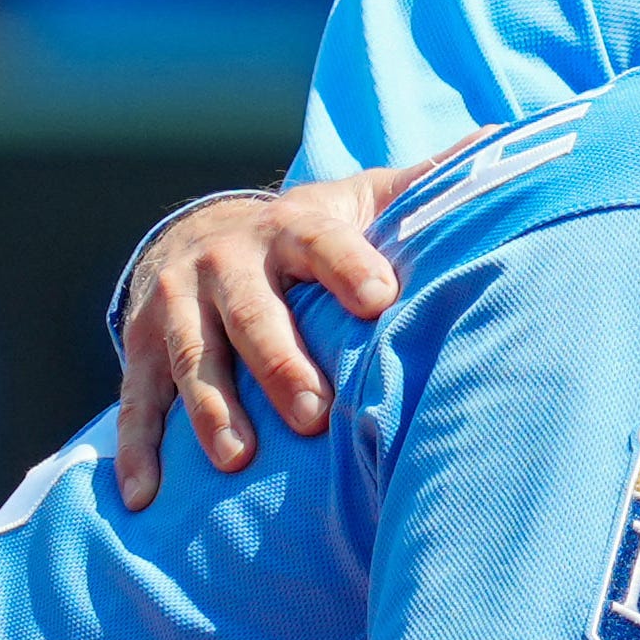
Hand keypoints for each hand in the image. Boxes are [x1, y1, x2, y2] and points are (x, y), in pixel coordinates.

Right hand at [113, 150, 454, 507]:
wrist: (203, 237)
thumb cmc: (311, 238)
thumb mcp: (362, 203)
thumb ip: (425, 186)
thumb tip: (503, 142)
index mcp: (290, 230)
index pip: (321, 242)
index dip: (349, 266)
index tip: (381, 297)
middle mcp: (225, 263)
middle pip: (252, 314)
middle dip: (279, 362)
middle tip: (313, 412)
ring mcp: (176, 307)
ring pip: (194, 360)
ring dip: (211, 410)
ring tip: (238, 460)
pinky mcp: (140, 350)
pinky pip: (136, 402)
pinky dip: (137, 450)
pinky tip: (144, 497)